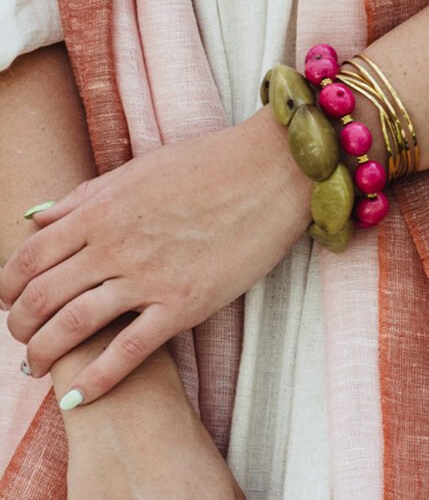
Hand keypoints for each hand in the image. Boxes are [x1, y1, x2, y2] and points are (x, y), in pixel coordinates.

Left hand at [0, 107, 311, 406]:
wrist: (268, 174)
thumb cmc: (208, 165)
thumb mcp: (138, 170)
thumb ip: (84, 196)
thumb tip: (36, 218)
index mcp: (102, 211)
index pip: (30, 257)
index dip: (8, 286)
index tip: (8, 302)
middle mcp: (116, 246)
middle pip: (43, 296)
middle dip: (19, 326)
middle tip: (21, 340)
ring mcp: (150, 277)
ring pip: (74, 326)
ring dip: (43, 353)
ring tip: (36, 368)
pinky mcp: (185, 304)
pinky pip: (130, 351)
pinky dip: (98, 379)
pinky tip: (78, 397)